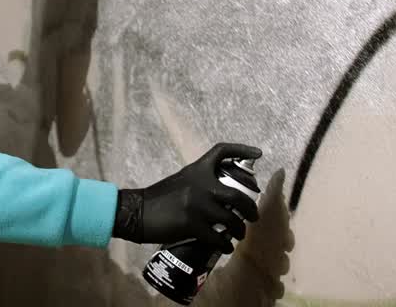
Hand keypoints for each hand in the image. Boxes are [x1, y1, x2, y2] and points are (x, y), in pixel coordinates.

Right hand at [113, 142, 261, 251]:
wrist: (138, 211)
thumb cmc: (159, 197)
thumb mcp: (181, 180)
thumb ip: (199, 182)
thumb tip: (221, 194)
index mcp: (197, 170)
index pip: (221, 151)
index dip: (241, 149)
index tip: (257, 153)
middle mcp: (201, 184)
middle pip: (237, 195)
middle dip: (250, 209)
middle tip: (253, 216)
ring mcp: (198, 205)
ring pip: (231, 220)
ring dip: (239, 230)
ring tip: (239, 235)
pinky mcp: (193, 225)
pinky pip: (218, 238)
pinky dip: (225, 245)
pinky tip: (226, 247)